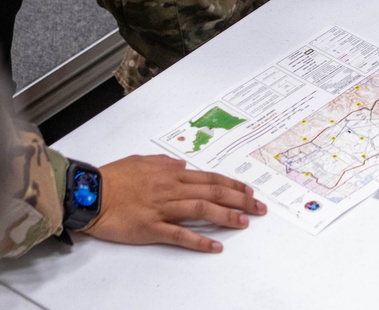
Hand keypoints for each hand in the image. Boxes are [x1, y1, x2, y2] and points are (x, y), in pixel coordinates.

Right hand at [82, 154, 265, 252]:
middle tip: (259, 208)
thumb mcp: (142, 161)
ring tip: (245, 223)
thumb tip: (182, 165)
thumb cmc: (113, 177)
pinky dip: (199, 241)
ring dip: (226, 216)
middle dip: (240, 200)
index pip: (210, 178)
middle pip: (213, 193)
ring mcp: (163, 208)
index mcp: (171, 174)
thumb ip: (164, 164)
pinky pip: (179, 235)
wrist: (90, 192)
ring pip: (202, 211)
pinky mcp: (151, 228)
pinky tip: (215, 246)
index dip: (232, 185)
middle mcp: (172, 189)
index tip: (249, 191)